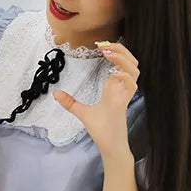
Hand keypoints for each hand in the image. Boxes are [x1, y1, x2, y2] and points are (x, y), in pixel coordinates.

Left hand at [53, 42, 138, 157]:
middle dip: (121, 50)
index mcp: (114, 87)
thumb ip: (70, 102)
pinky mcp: (123, 104)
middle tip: (105, 45)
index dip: (115, 51)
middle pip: (132, 61)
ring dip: (124, 59)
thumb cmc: (101, 128)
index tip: (101, 46)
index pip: (121, 63)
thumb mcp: (82, 112)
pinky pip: (132, 86)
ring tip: (108, 53)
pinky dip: (125, 76)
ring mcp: (124, 94)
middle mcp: (122, 88)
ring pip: (135, 70)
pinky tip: (113, 72)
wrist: (108, 145)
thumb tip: (56, 94)